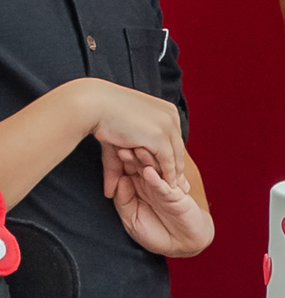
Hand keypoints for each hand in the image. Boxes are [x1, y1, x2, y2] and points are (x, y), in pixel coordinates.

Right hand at [70, 79, 185, 196]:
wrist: (93, 104)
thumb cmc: (103, 115)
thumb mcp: (123, 134)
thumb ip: (129, 152)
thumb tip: (126, 165)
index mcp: (167, 110)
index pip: (174, 139)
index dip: (173, 158)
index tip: (172, 174)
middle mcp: (172, 117)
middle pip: (178, 149)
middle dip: (177, 170)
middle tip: (179, 189)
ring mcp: (168, 127)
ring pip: (174, 158)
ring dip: (172, 176)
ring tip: (171, 193)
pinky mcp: (159, 138)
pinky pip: (167, 163)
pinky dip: (167, 177)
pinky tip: (166, 188)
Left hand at [112, 157, 212, 257]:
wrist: (181, 245)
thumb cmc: (156, 233)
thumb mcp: (131, 219)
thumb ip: (123, 201)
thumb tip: (119, 180)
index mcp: (139, 187)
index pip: (129, 169)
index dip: (120, 160)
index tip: (110, 148)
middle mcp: (153, 185)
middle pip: (142, 166)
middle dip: (132, 155)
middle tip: (123, 144)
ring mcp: (166, 189)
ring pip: (156, 172)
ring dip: (147, 161)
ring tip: (137, 150)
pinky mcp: (178, 198)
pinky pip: (166, 188)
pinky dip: (157, 181)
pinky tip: (150, 173)